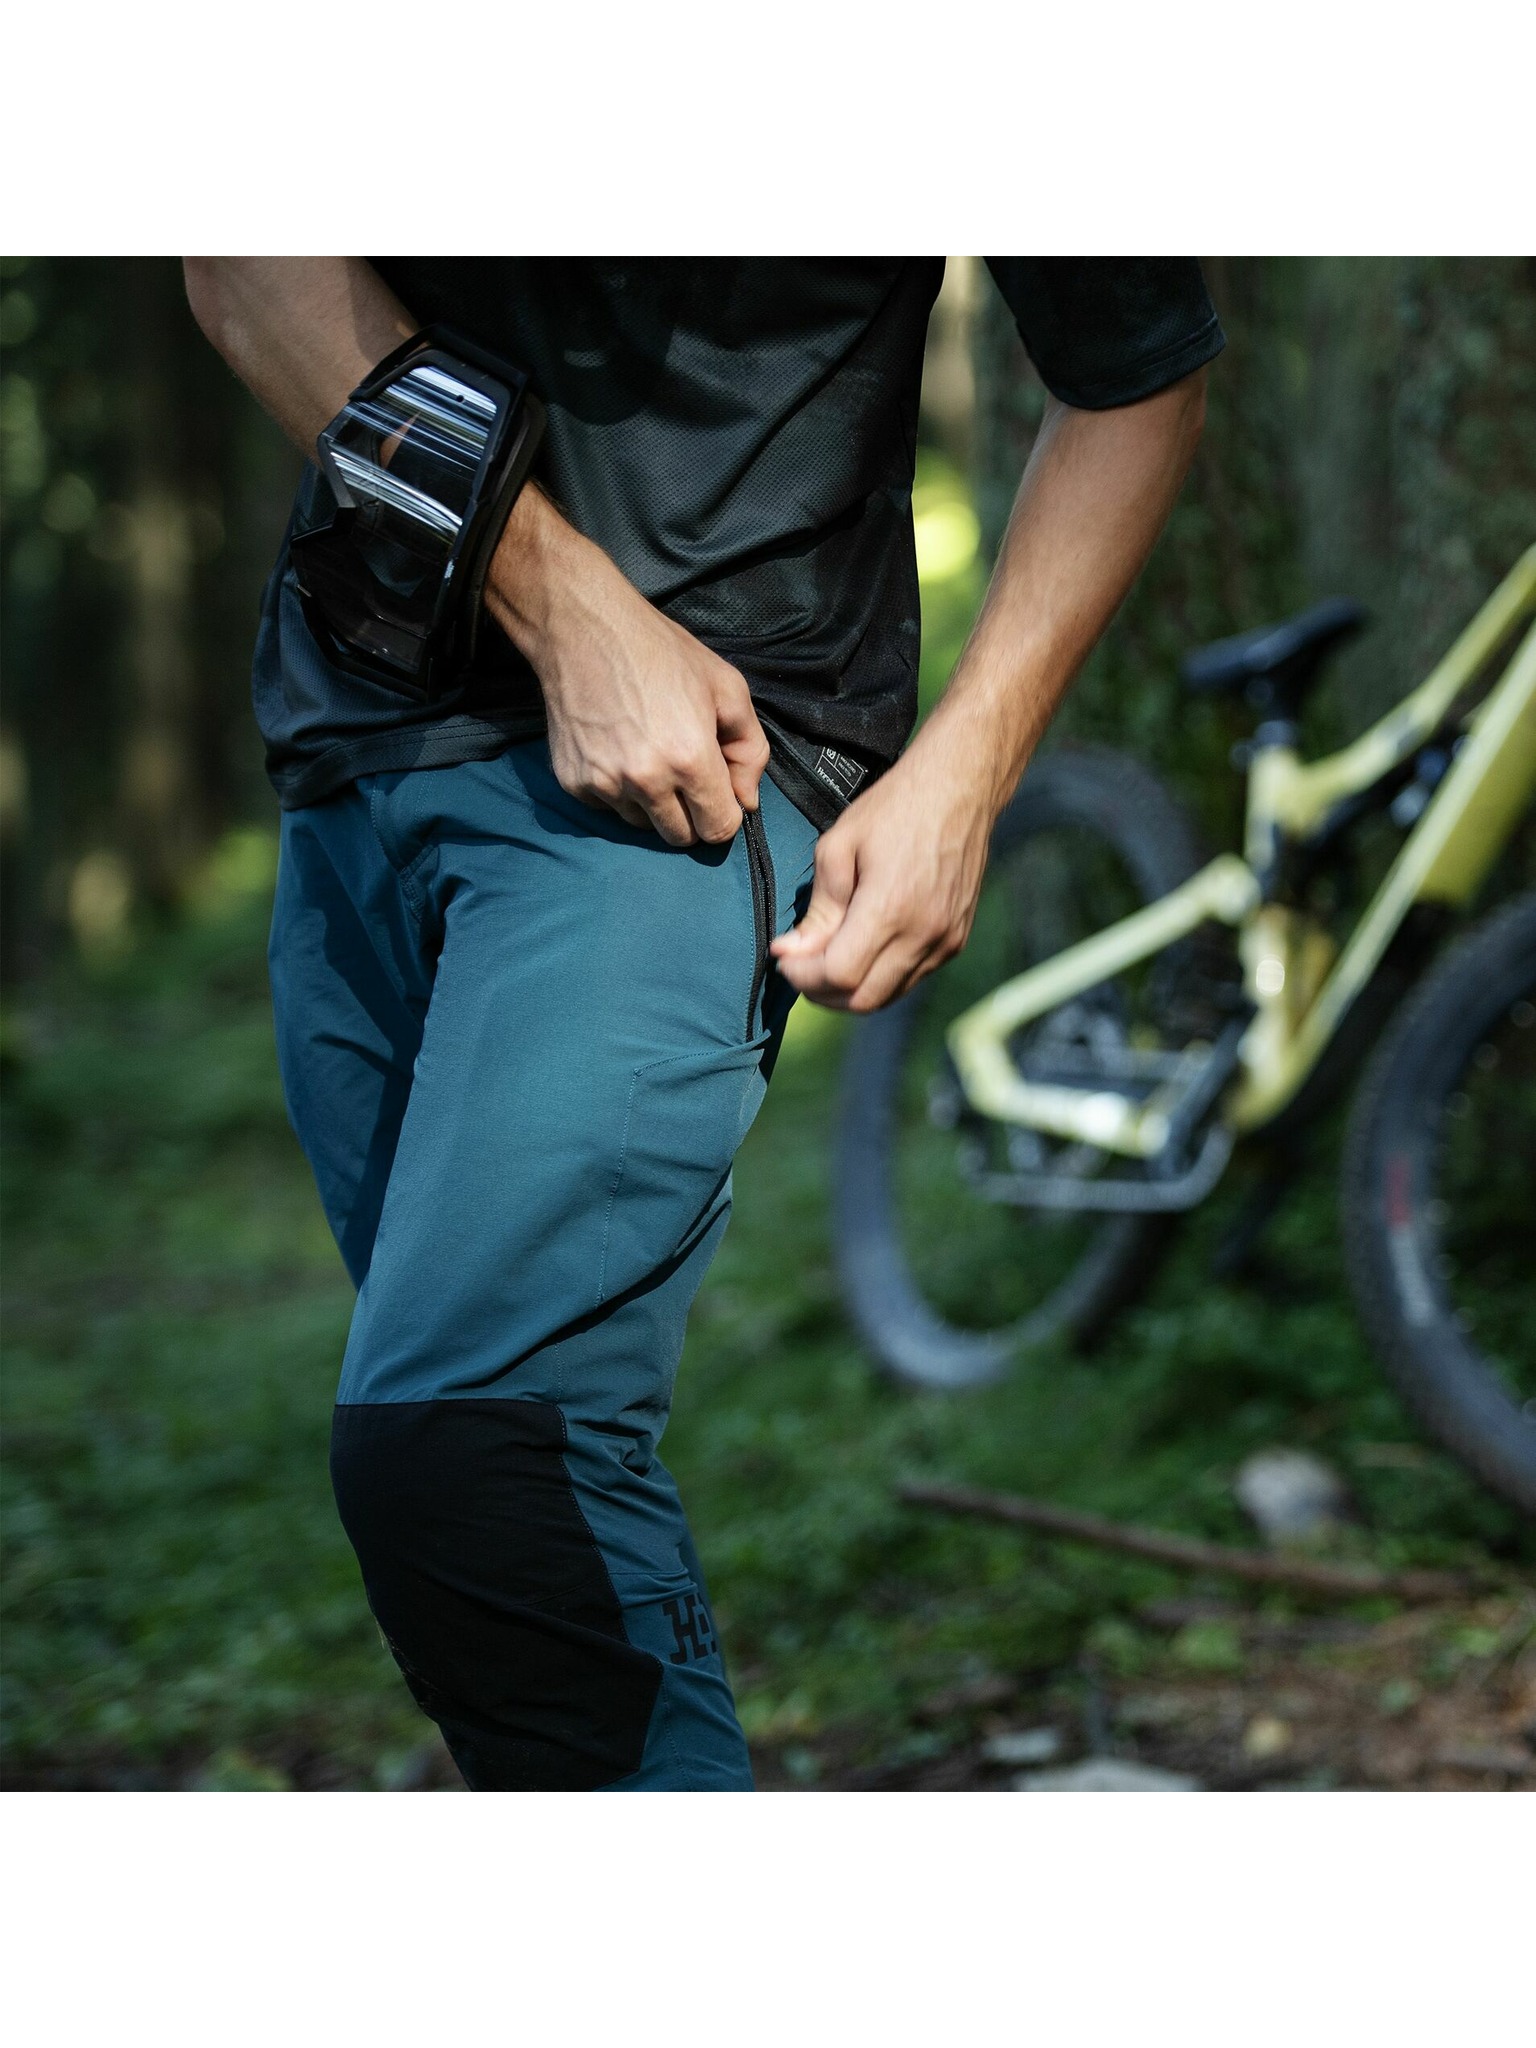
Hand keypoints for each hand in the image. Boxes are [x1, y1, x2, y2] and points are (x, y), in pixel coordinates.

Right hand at [484, 486, 768, 846]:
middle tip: (684, 771)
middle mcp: (646, 780)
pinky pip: (608, 808)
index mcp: (690, 759)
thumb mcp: (726, 687)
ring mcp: (604, 784)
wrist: (582, 628)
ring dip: (652, 803)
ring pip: (642, 824)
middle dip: (690, 813)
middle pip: (680, 836)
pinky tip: (617, 749)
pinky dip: (617, 790)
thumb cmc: (659, 651)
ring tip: (647, 754)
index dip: (724, 813)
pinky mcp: (573, 782)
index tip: (718, 791)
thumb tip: (748, 801)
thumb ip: (750, 750)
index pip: (717, 829)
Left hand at [771, 724, 998, 1011]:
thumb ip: (817, 910)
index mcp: (891, 909)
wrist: (961, 788)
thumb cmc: (894, 808)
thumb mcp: (839, 847)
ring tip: (825, 960)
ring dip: (850, 990)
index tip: (783, 958)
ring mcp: (945, 941)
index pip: (838, 975)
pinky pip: (911, 978)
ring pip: (888, 996)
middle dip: (822, 992)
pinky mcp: (956, 939)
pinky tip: (862, 950)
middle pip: (863, 1000)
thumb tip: (790, 951)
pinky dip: (880, 977)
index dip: (802, 975)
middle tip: (799, 966)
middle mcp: (924, 935)